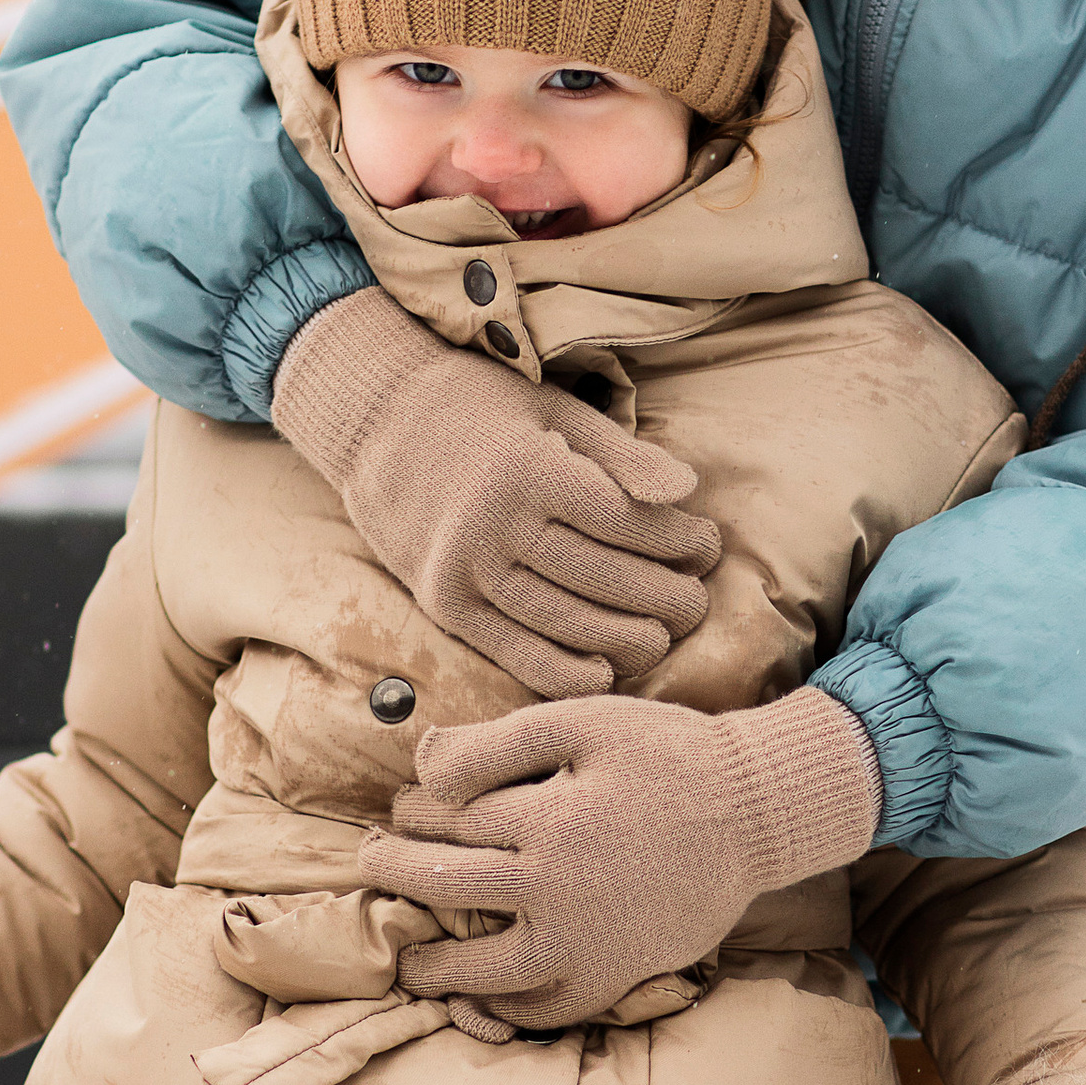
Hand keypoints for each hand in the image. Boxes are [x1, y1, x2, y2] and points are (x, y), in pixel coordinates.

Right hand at [271, 286, 719, 696]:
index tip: (709, 545)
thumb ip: (621, 454)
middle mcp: (492, 525)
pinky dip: (568, 674)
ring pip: (567, 624)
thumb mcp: (555, 410)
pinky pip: (517, 655)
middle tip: (697, 602)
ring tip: (665, 634)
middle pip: (603, 578)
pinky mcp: (446, 606)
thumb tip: (686, 492)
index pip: (625, 522)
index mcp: (527, 470)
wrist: (376, 424)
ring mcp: (465, 572)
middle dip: (666, 597)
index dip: (679, 541)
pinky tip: (607, 672)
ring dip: (629, 640)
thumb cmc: (483, 411)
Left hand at [361, 685, 880, 1029]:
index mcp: (545, 821)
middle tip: (373, 861)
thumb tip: (423, 764)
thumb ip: (500, 742)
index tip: (403, 806)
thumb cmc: (669, 757)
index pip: (448, 819)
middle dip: (396, 871)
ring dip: (432, 965)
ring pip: (483, 970)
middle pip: (446, 886)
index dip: (414, 810)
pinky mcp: (613, 975)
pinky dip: (504, 1011)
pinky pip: (545, 1010)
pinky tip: (479, 1000)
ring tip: (407, 960)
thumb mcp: (585, 724)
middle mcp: (555, 891)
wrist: (755, 814)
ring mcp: (583, 943)